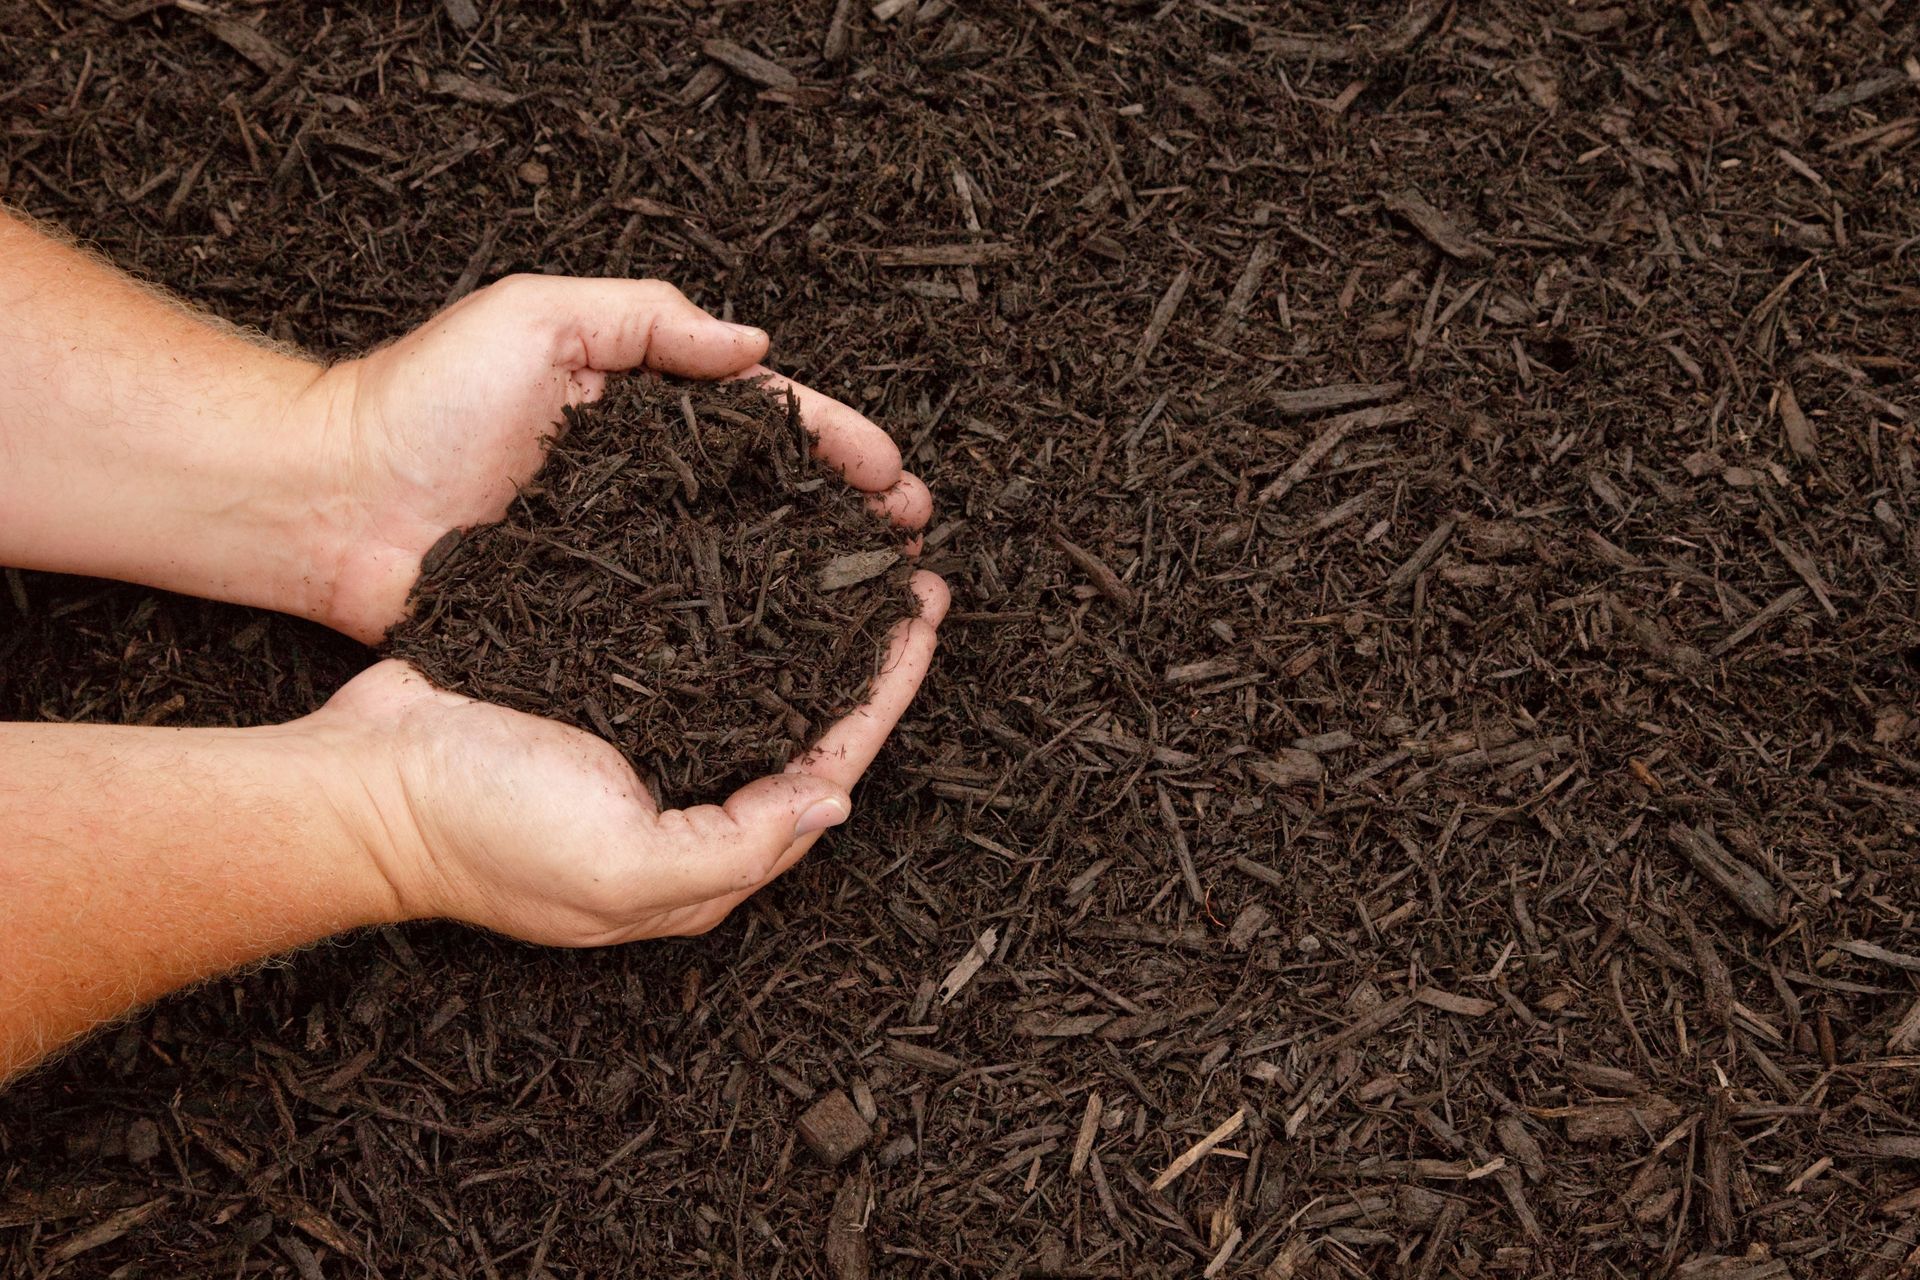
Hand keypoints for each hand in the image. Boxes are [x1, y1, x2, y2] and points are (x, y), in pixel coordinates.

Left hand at [298, 274, 932, 642]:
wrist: (329, 503)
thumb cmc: (420, 401)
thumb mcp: (536, 317)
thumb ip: (646, 318)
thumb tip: (755, 349)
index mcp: (644, 408)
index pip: (766, 421)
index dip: (840, 444)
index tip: (897, 481)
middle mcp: (648, 487)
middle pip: (774, 499)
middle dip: (851, 519)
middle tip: (914, 550)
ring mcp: (625, 557)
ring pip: (742, 569)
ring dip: (815, 586)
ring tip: (880, 608)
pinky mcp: (593, 620)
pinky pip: (683, 630)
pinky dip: (743, 643)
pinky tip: (793, 662)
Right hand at [315, 572, 948, 944]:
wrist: (359, 783)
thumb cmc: (479, 831)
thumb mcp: (618, 867)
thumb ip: (736, 844)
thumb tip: (836, 803)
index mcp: (704, 856)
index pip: (828, 768)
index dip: (883, 693)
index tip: (923, 615)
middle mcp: (686, 801)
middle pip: (802, 722)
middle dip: (861, 652)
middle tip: (905, 574)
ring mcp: (643, 743)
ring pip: (754, 678)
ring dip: (805, 623)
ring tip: (849, 558)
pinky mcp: (599, 693)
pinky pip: (688, 649)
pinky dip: (733, 609)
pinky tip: (756, 563)